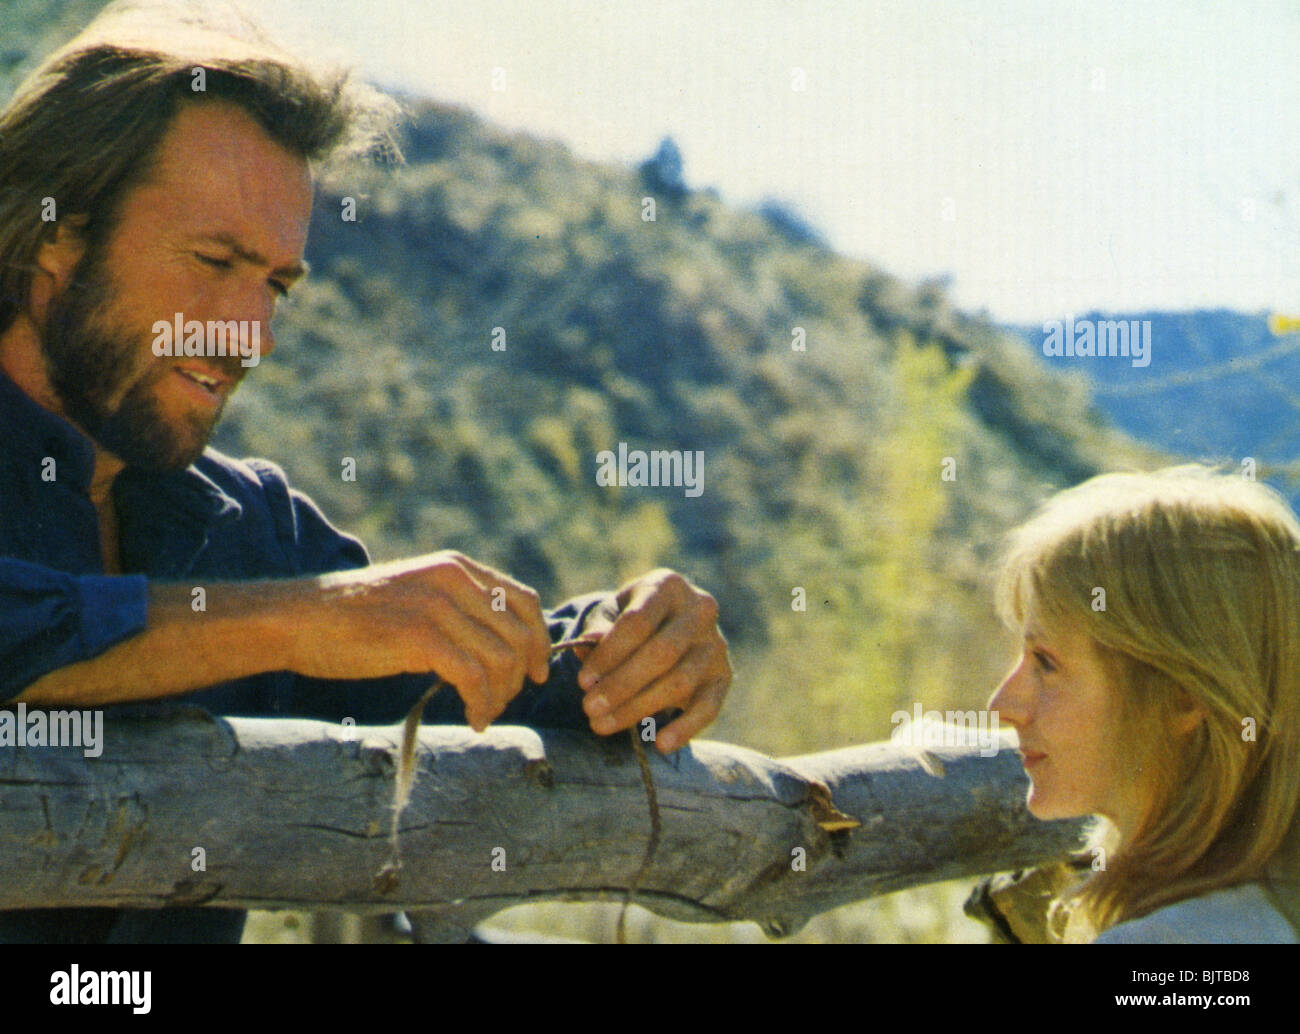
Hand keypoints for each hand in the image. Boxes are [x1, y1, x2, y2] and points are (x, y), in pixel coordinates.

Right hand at [301, 551, 550, 729]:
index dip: (540, 640)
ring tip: (484, 714)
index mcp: (456, 567)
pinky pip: (474, 677)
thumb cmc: (353, 617)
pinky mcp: (419, 637)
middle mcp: (453, 579)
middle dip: (521, 675)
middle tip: (502, 702)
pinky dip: (482, 704)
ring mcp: (437, 606)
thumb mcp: (415, 595)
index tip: (538, 672)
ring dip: (501, 696)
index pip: (524, 601)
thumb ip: (456, 608)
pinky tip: (474, 719)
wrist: (298, 620)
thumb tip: (499, 643)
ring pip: (502, 659)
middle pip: (519, 633)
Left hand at [575, 569, 731, 752]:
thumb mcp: (611, 614)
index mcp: (668, 586)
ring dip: (638, 708)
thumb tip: (587, 646)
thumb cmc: (632, 620)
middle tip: (589, 709)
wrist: (667, 625)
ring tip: (602, 725)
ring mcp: (716, 645)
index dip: (609, 655)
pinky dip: (685, 728)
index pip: (638, 622)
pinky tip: (660, 744)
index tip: (583, 682)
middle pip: (661, 653)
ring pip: (679, 682)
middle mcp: (700, 610)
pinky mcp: (724, 676)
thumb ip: (599, 628)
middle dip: (621, 685)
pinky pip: (708, 707)